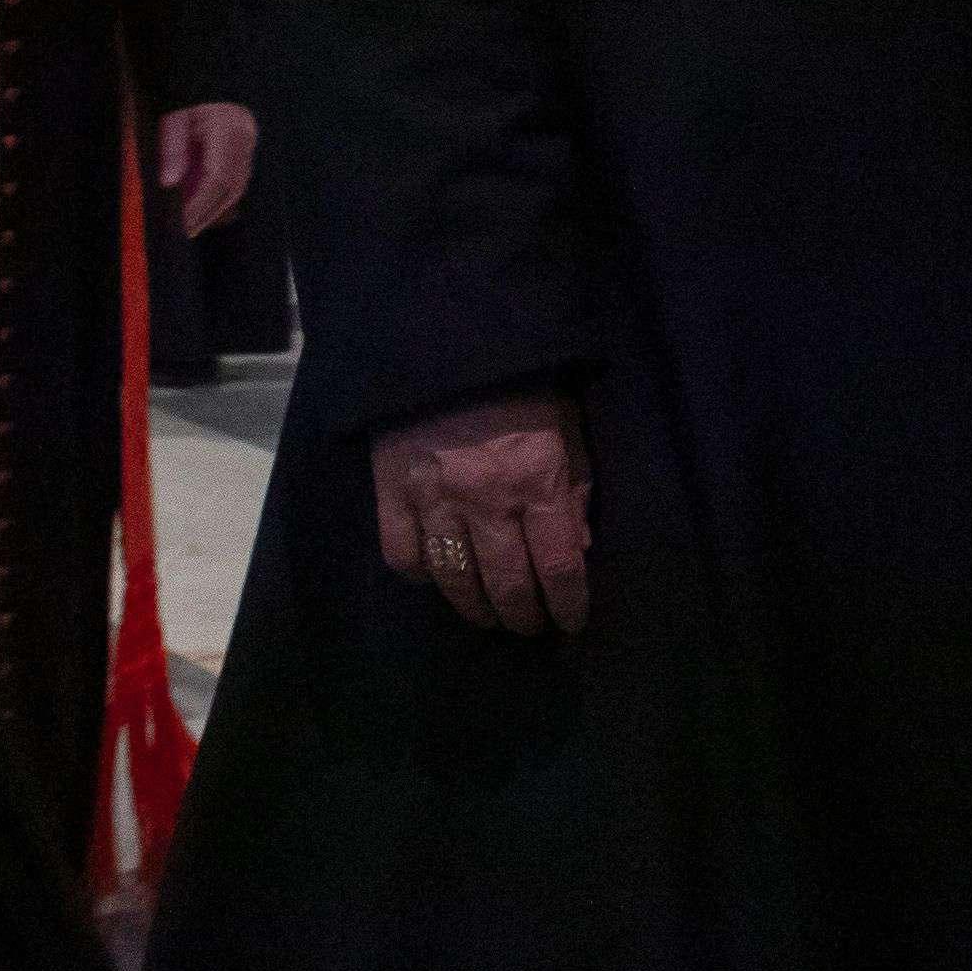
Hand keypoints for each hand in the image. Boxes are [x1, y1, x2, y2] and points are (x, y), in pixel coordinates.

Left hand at [158, 101, 256, 237]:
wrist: (203, 73)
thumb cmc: (186, 95)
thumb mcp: (172, 117)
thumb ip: (172, 149)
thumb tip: (170, 182)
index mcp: (227, 128)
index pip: (218, 178)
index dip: (201, 204)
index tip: (184, 223)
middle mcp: (244, 135)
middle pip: (232, 186)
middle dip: (209, 211)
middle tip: (188, 230)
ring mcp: (248, 138)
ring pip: (238, 183)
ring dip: (216, 205)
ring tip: (194, 222)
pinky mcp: (246, 141)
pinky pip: (237, 175)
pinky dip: (220, 193)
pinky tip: (203, 204)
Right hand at [373, 387, 591, 634]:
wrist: (451, 345)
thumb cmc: (523, 387)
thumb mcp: (568, 432)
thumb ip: (575, 492)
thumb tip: (579, 551)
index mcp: (538, 478)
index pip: (559, 567)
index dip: (569, 605)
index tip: (571, 622)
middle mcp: (486, 497)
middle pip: (508, 585)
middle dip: (524, 616)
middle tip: (530, 625)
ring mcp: (434, 498)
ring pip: (456, 580)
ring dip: (477, 609)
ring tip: (490, 616)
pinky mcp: (392, 492)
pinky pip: (404, 556)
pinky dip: (422, 575)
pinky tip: (438, 577)